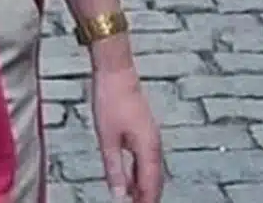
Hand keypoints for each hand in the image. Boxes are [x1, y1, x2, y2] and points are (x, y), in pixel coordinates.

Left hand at [91, 64, 162, 202]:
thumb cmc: (110, 100)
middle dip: (147, 198)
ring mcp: (151, 137)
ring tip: (133, 201)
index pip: (151, 186)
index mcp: (148, 149)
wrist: (116, 72)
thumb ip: (114, 168)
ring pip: (151, 171)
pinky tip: (131, 179)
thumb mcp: (107, 138)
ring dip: (144, 187)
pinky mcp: (145, 131)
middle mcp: (155, 145)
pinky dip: (141, 173)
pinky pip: (147, 160)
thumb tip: (119, 194)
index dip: (145, 202)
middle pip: (155, 181)